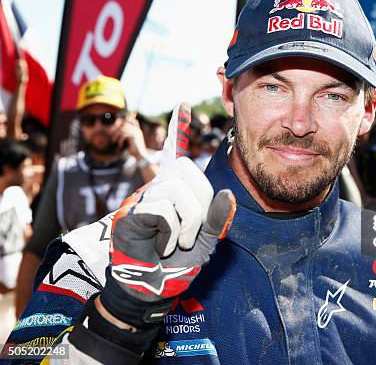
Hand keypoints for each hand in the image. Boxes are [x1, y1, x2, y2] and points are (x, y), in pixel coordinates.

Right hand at [99, 103, 235, 327]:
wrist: (153, 290)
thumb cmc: (177, 264)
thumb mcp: (206, 240)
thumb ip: (217, 218)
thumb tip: (227, 194)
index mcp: (175, 192)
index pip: (178, 155)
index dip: (179, 130)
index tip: (183, 104)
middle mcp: (156, 188)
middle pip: (186, 170)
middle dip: (200, 202)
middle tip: (193, 231)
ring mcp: (141, 199)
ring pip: (176, 190)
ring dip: (188, 221)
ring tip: (179, 241)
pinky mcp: (130, 214)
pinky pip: (162, 210)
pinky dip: (172, 232)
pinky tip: (165, 245)